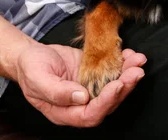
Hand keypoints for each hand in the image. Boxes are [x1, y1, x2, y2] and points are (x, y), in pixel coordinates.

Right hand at [14, 43, 145, 126]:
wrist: (29, 54)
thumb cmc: (30, 68)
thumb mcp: (38, 78)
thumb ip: (57, 91)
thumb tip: (81, 97)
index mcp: (66, 112)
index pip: (91, 114)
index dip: (107, 102)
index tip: (118, 85)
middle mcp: (81, 103)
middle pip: (109, 102)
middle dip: (125, 86)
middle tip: (136, 71)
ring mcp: (89, 88)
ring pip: (114, 86)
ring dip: (128, 74)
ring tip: (138, 60)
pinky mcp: (94, 73)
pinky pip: (112, 71)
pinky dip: (123, 63)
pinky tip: (129, 54)